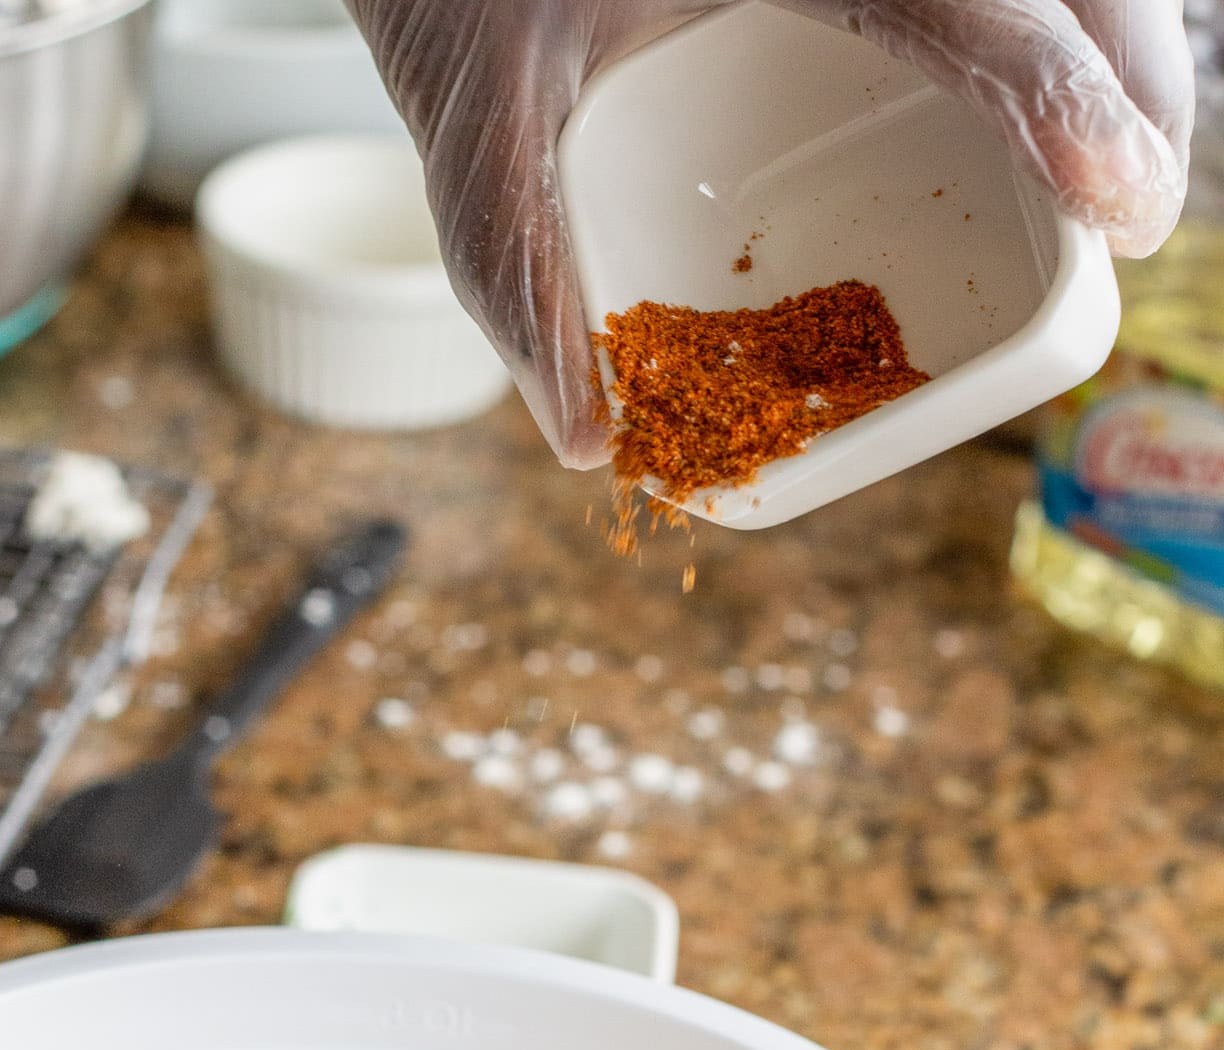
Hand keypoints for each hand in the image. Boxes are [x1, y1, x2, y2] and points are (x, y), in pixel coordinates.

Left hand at [346, 0, 1193, 466]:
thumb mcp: (471, 114)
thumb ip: (518, 274)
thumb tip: (588, 441)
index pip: (970, 1)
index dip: (1069, 100)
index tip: (1131, 201)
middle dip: (1132, 67)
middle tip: (1142, 200)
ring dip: (1106, 27)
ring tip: (1119, 145)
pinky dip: (1043, 3)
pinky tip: (1048, 64)